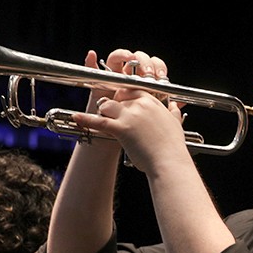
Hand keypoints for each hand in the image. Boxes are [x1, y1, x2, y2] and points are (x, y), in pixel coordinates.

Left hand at [73, 49, 186, 171]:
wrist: (169, 162)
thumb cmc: (172, 147)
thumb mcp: (175, 124)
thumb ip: (174, 112)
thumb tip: (175, 106)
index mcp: (152, 102)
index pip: (133, 91)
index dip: (125, 97)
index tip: (121, 102)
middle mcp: (141, 105)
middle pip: (118, 97)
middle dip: (113, 105)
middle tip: (110, 112)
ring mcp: (130, 115)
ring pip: (108, 105)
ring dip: (103, 111)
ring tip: (102, 117)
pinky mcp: (121, 128)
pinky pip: (99, 121)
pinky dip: (86, 119)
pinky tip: (77, 117)